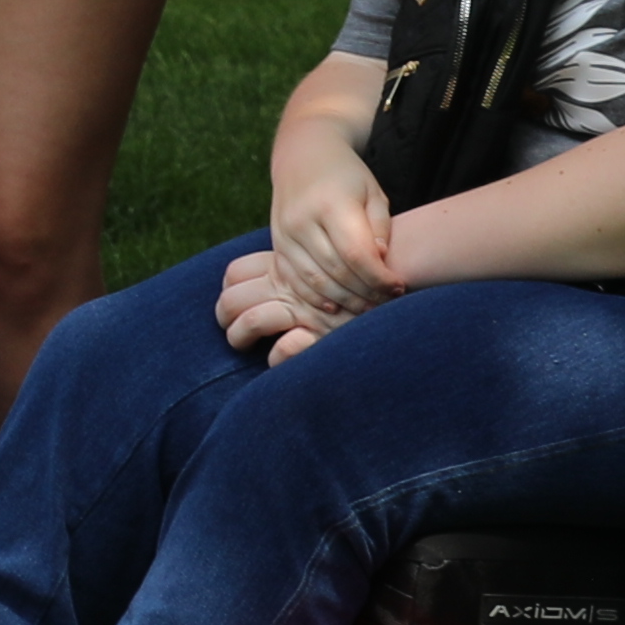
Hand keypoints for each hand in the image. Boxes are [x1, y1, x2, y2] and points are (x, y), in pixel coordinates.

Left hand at [215, 247, 339, 361]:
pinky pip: (285, 348)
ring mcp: (307, 311)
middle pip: (232, 299)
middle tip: (233, 329)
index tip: (237, 304)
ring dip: (239, 338)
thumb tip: (253, 280)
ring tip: (245, 345)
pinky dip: (276, 357)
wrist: (400, 299)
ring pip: (250, 322)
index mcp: (286, 265)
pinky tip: (277, 359)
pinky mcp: (324, 336)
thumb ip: (291, 266)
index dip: (228, 290)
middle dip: (224, 318)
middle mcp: (292, 286)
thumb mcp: (319, 265)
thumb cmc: (350, 286)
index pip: (235, 272)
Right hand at [230, 134, 399, 357]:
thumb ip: (379, 228)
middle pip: (337, 272)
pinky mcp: (276, 245)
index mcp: (330, 204)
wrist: (301, 156)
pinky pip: (294, 281)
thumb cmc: (347, 176)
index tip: (399, 287)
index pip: (357, 254)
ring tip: (367, 307)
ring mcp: (284, 234)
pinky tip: (336, 306)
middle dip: (366, 293)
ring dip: (344, 301)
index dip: (379, 278)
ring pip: (314, 281)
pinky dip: (315, 298)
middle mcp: (301, 220)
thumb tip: (381, 262)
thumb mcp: (373, 193)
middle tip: (387, 302)